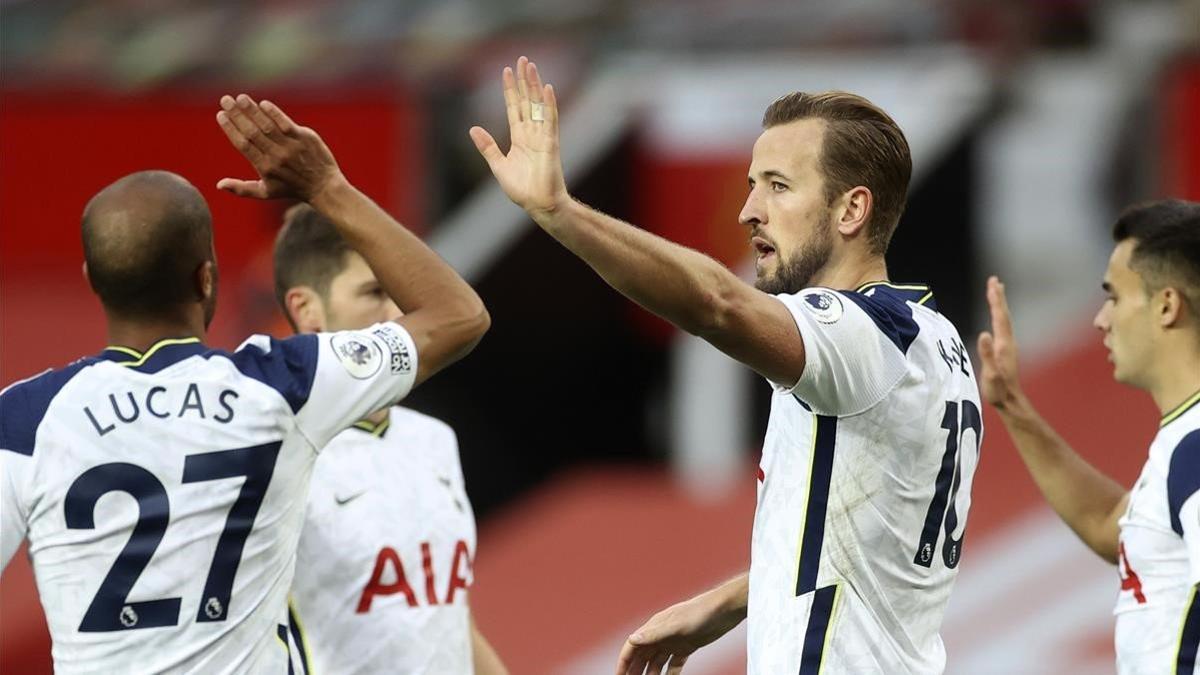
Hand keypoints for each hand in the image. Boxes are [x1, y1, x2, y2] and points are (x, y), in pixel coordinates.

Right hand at [215, 94, 343, 201]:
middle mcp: (276, 156)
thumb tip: (219, 185)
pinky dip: (275, 113)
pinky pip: (286, 123)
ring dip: (253, 110)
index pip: (243, 144)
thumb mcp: (266, 192)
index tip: (220, 115)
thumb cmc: (291, 188)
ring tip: (241, 98)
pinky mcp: (304, 137)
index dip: (230, 129)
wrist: (323, 186)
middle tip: (225, 100)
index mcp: (265, 167)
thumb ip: (241, 189)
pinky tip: (263, 104)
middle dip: (237, 114)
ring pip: (267, 125)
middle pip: (252, 132)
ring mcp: (291, 146)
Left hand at [469, 56, 569, 222]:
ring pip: (537, 105)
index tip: (506, 71)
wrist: (539, 204)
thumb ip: (487, 147)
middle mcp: (532, 133)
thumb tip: (473, 128)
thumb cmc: (522, 190)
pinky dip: (549, 104)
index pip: (514, 108)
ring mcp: (542, 137)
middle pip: (526, 101)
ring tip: (531, 66)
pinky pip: (550, 120)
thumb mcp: (498, 166)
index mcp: (519, 138)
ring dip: (534, 85)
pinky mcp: (551, 143)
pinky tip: (547, 89)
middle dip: (523, 80)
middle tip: (522, 59)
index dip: (510, 90)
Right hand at [615, 591, 737, 674]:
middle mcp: (661, 634)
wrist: (725, 609)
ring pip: (656, 662)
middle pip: (642, 656)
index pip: (632, 646)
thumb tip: (632, 639)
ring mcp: (673, 641)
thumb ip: (654, 634)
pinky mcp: (686, 647)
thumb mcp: (676, 625)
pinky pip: (674, 664)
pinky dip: (670, 674)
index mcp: (654, 627)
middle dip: (634, 671)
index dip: (624, 662)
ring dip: (651, 674)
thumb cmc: (701, 612)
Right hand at [977, 276, 1023, 409]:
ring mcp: (1007, 347)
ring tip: (996, 293)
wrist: (1011, 403)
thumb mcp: (992, 375)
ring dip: (999, 305)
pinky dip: (998, 316)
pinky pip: (1001, 327)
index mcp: (1003, 345)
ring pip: (1003, 320)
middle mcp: (1007, 342)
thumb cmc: (999, 392)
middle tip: (995, 280)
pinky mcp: (1004, 351)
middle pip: (1003, 315)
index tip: (993, 283)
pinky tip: (996, 318)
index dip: (996, 300)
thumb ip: (988, 355)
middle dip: (998, 297)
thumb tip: (984, 333)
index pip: (999, 317)